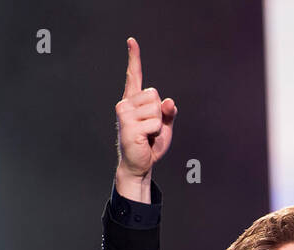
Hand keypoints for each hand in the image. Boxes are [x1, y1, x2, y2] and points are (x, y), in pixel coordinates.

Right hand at [114, 37, 176, 201]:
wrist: (140, 164)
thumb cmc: (150, 144)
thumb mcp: (164, 126)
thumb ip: (168, 112)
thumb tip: (168, 101)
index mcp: (134, 100)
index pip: (135, 76)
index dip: (134, 58)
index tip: (132, 41)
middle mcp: (126, 103)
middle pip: (154, 94)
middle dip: (159, 113)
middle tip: (150, 128)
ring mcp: (125, 113)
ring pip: (156, 109)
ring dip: (157, 124)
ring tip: (147, 134)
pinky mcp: (128, 125)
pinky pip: (155, 123)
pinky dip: (155, 133)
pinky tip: (145, 139)